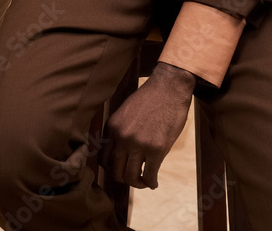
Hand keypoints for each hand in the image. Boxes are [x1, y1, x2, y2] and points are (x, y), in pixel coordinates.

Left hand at [99, 62, 193, 189]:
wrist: (169, 88)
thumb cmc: (149, 98)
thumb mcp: (125, 111)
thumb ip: (119, 130)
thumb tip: (117, 151)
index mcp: (113, 127)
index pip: (103, 159)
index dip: (110, 169)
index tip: (120, 169)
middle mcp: (123, 137)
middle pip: (115, 171)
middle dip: (123, 179)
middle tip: (132, 178)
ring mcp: (139, 144)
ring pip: (131, 177)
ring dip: (137, 183)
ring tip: (143, 181)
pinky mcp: (157, 150)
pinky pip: (149, 176)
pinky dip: (151, 183)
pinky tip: (154, 182)